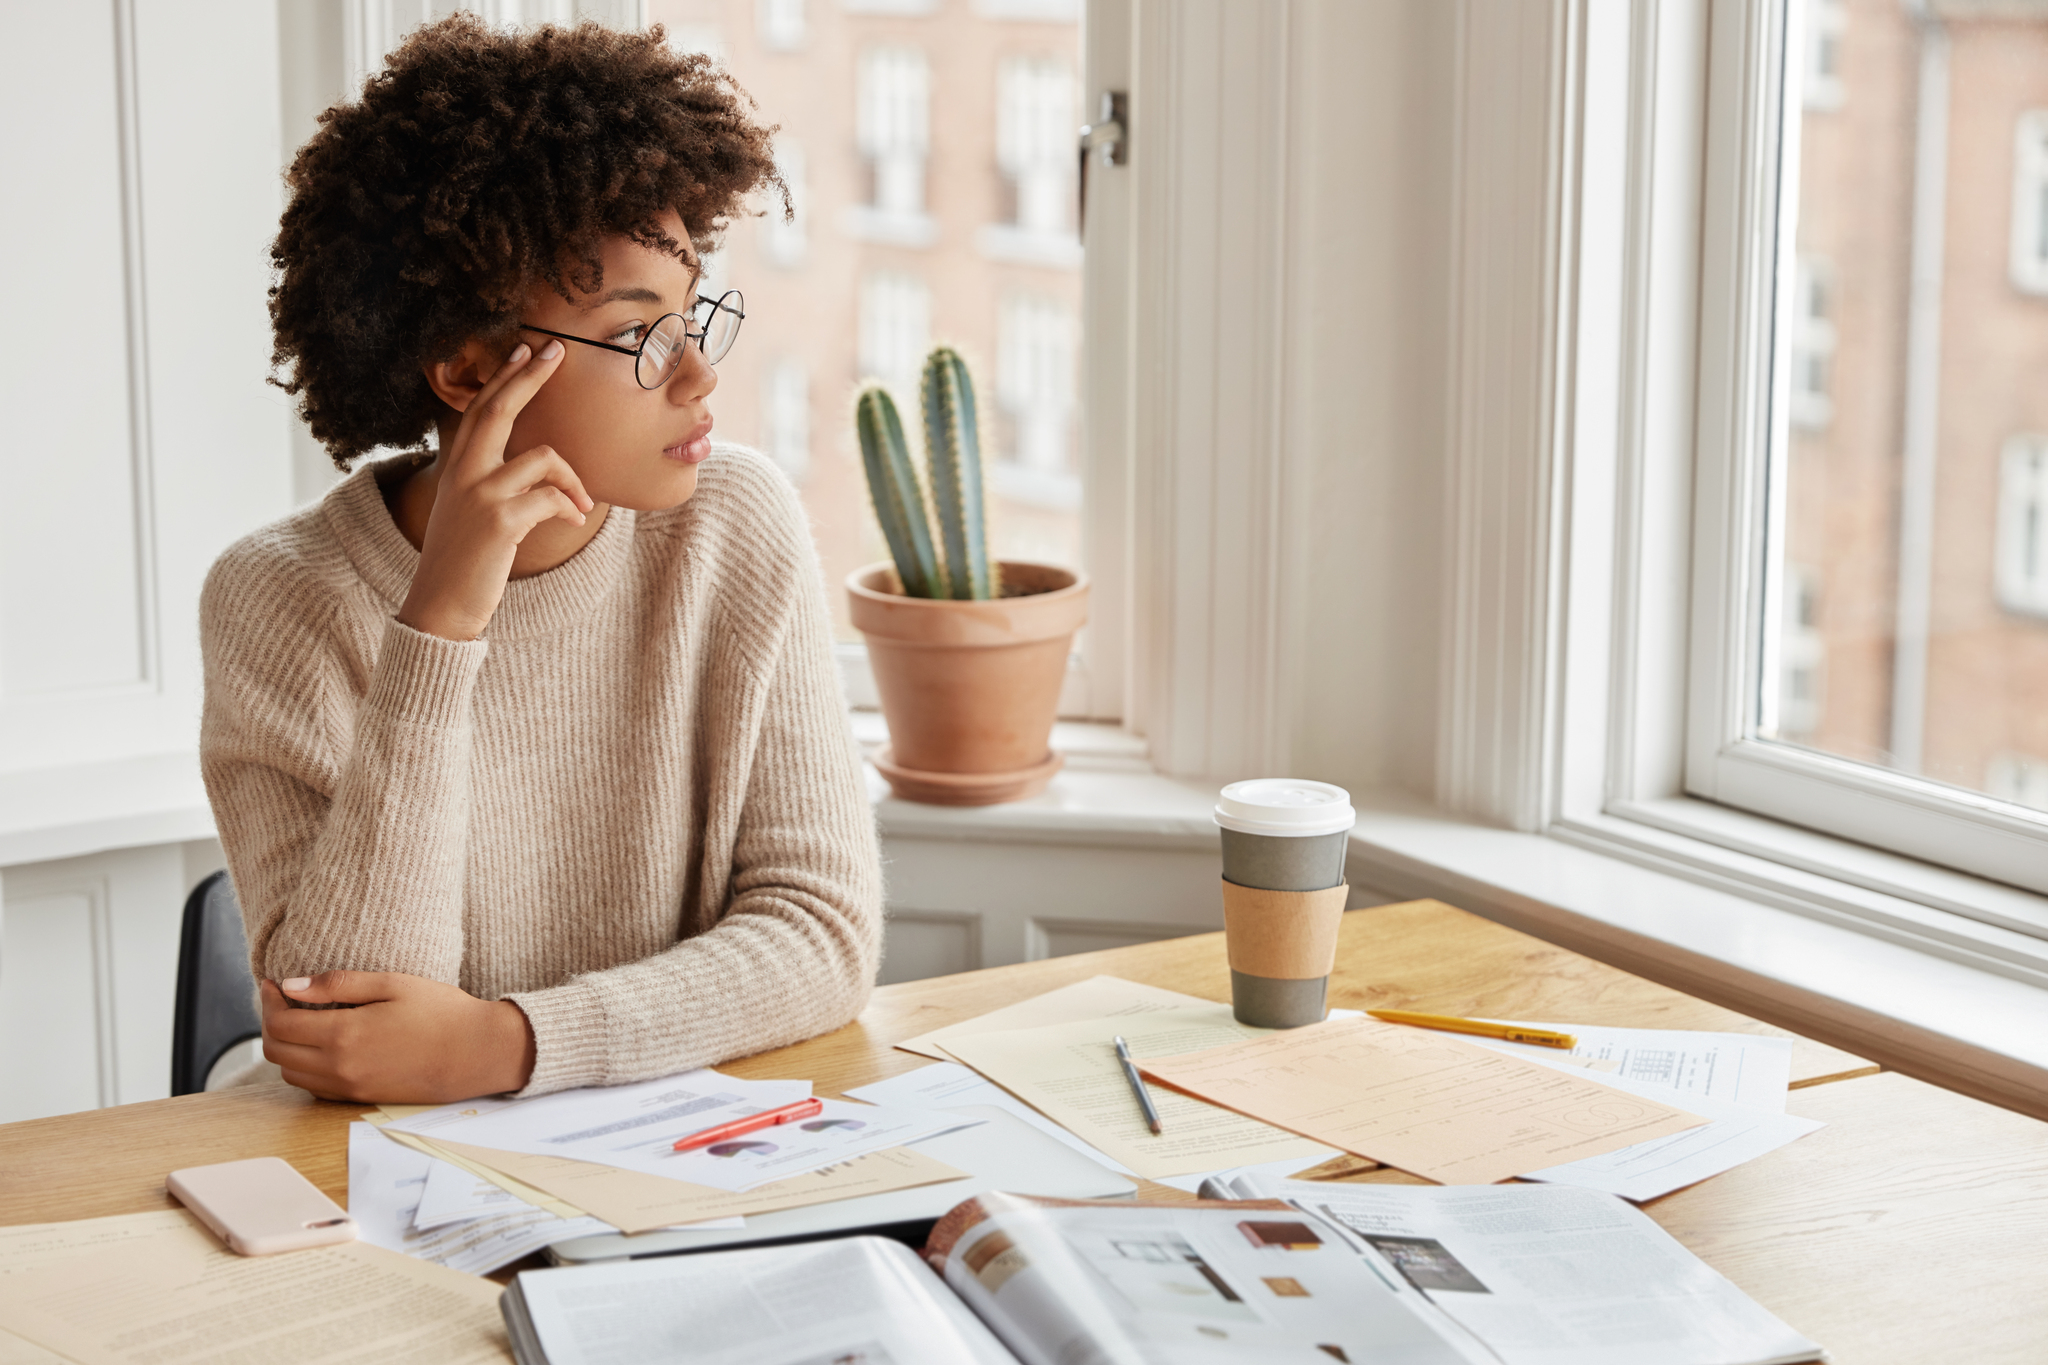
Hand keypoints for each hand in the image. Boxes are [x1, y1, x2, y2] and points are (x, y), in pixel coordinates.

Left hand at [261, 972, 535, 1102]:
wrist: (477, 1053)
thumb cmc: (441, 1012)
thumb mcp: (391, 984)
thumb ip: (338, 984)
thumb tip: (291, 986)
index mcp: (343, 1035)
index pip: (280, 1023)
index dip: (269, 1000)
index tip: (273, 983)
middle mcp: (338, 1067)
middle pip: (276, 1050)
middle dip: (271, 1022)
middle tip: (283, 1000)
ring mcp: (349, 1087)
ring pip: (291, 1072)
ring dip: (286, 1047)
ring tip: (301, 1021)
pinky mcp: (360, 1099)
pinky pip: (314, 1087)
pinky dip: (305, 1067)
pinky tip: (322, 1046)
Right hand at [398, 338, 594, 639]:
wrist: (441, 605)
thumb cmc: (465, 560)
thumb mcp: (471, 509)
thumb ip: (492, 480)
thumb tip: (539, 466)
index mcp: (457, 467)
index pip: (480, 410)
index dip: (504, 378)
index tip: (524, 348)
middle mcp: (464, 473)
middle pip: (499, 410)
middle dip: (530, 376)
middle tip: (557, 350)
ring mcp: (480, 495)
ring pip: (544, 458)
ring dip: (573, 480)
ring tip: (580, 504)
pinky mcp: (501, 521)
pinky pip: (552, 498)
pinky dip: (570, 507)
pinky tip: (572, 519)